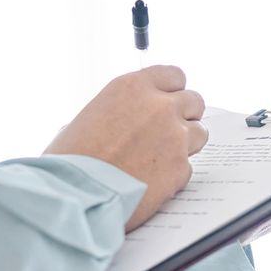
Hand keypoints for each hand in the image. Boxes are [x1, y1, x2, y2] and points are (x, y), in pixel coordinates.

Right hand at [44, 64, 207, 230]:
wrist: (75, 195)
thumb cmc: (71, 159)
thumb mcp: (88, 117)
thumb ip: (118, 110)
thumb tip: (125, 119)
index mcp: (133, 87)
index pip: (173, 75)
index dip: (171, 91)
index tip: (167, 101)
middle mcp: (159, 106)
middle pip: (194, 101)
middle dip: (184, 115)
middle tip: (169, 131)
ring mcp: (175, 137)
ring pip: (199, 133)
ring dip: (186, 143)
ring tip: (161, 159)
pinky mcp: (180, 168)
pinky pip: (187, 167)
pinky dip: (174, 175)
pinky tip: (153, 182)